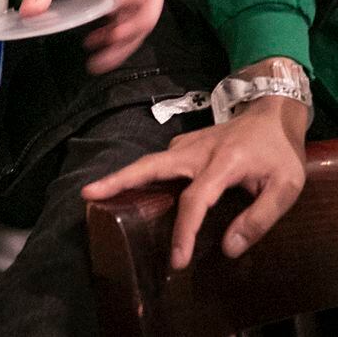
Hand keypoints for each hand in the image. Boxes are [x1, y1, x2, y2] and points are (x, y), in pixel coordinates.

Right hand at [82, 87, 308, 268]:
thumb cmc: (279, 153)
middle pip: (150, 166)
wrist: (272, 113)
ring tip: (95, 193)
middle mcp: (195, 151)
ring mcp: (185, 144)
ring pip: (149, 163)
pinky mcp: (183, 144)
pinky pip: (159, 163)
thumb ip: (260, 218)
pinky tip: (130, 190)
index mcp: (222, 163)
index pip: (195, 201)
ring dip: (122, 177)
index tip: (177, 259)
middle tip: (88, 193)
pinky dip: (140, 176)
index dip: (184, 231)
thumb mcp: (285, 187)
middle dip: (118, 180)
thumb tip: (230, 248)